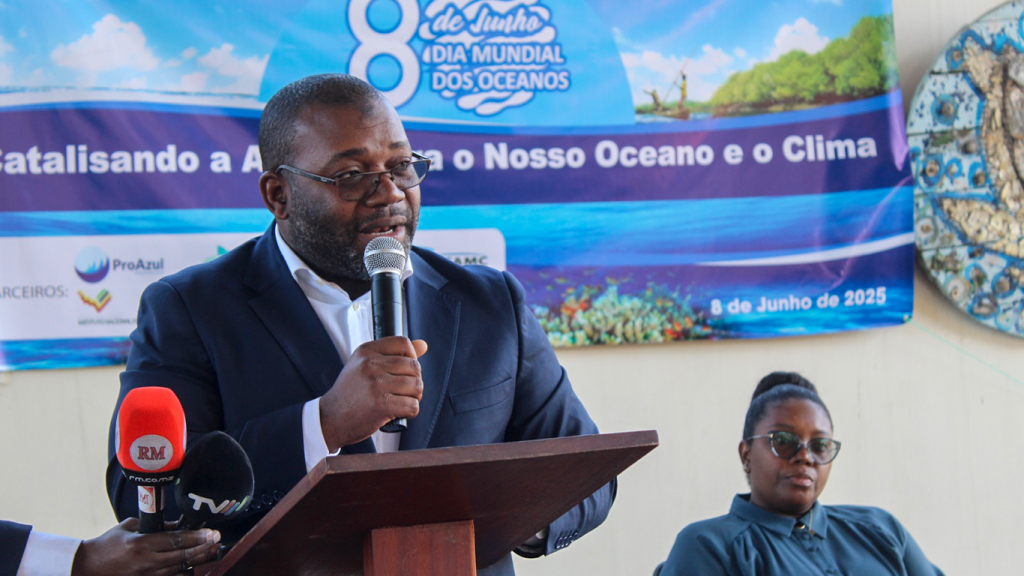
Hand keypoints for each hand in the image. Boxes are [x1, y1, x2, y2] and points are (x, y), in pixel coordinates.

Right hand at [71, 518, 220, 575]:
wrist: (88, 567)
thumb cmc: (108, 544)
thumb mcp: (130, 527)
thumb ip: (155, 525)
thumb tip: (178, 524)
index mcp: (142, 544)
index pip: (176, 541)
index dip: (197, 537)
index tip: (211, 533)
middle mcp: (147, 562)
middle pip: (183, 557)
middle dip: (204, 549)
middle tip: (217, 541)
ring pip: (181, 571)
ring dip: (198, 562)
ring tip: (211, 553)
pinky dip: (184, 574)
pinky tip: (193, 568)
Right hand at [320, 336, 427, 449]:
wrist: (331, 418)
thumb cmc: (351, 392)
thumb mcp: (365, 365)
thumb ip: (394, 354)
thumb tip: (423, 345)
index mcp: (366, 351)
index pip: (404, 343)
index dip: (411, 357)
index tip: (403, 370)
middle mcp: (370, 364)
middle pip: (414, 366)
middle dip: (414, 381)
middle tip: (403, 391)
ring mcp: (375, 385)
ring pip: (417, 386)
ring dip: (414, 397)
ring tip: (400, 401)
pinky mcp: (381, 405)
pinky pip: (413, 405)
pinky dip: (410, 412)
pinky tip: (398, 412)